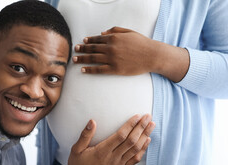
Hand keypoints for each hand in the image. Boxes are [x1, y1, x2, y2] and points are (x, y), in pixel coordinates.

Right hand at [67, 114, 154, 164]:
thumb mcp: (76, 150)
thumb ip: (85, 135)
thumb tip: (92, 121)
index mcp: (102, 151)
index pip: (120, 136)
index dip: (130, 125)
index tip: (138, 116)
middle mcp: (113, 158)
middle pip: (131, 141)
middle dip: (141, 127)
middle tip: (148, 117)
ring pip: (136, 149)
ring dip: (145, 136)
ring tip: (152, 125)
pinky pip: (135, 159)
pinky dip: (143, 150)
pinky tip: (147, 141)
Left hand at [73, 26, 189, 81]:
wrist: (152, 55)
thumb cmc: (142, 43)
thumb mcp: (129, 32)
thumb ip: (115, 31)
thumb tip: (102, 33)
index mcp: (114, 38)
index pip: (97, 39)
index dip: (88, 41)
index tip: (82, 42)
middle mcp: (111, 48)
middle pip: (92, 49)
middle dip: (82, 49)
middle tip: (75, 50)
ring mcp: (112, 59)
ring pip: (93, 59)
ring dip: (82, 59)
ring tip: (75, 60)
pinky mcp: (115, 69)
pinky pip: (99, 70)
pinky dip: (90, 69)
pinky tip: (83, 70)